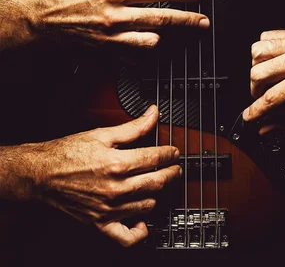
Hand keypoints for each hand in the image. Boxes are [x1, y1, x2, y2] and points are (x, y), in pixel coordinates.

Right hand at [0, 0, 208, 50]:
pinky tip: (150, 43)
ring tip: (181, 31)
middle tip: (203, 20)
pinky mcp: (105, 51)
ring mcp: (111, 37)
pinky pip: (132, 56)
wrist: (38, 17)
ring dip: (168, 35)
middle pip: (160, 17)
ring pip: (150, 39)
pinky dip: (144, 50)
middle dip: (186, 19)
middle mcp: (116, 16)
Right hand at [3, 106, 180, 246]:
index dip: (169, 154)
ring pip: (147, 205)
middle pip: (156, 182)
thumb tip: (152, 115)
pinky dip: (139, 232)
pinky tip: (144, 221)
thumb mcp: (101, 134)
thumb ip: (132, 127)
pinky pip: (126, 237)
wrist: (41, 174)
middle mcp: (116, 188)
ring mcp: (109, 208)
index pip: (154, 158)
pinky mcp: (100, 224)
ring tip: (158, 185)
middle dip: (171, 173)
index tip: (173, 152)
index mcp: (117, 163)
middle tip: (175, 167)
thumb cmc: (67, 154)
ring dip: (158, 194)